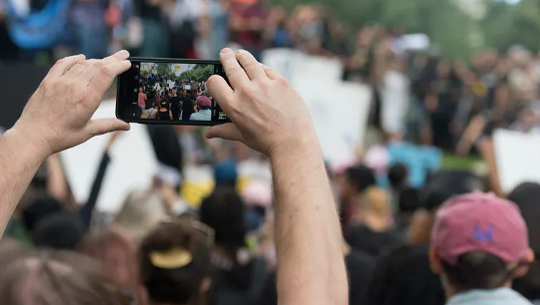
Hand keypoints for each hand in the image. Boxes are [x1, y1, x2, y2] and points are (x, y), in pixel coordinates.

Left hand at [12, 51, 131, 156]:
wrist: (33, 136)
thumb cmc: (60, 136)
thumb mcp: (88, 132)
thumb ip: (109, 125)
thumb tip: (126, 126)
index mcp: (87, 99)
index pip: (107, 74)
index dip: (119, 65)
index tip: (127, 62)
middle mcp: (75, 87)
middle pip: (97, 65)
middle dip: (112, 59)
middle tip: (123, 55)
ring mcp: (60, 82)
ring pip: (82, 64)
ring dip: (96, 60)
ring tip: (105, 61)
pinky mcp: (48, 81)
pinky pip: (62, 64)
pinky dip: (73, 59)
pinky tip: (81, 58)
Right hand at [206, 49, 314, 156]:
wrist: (293, 142)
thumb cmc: (266, 141)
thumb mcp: (241, 136)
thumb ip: (223, 130)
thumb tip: (208, 133)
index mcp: (233, 106)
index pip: (214, 82)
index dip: (213, 80)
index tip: (216, 79)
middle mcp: (246, 92)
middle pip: (231, 66)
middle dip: (226, 57)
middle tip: (225, 53)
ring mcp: (264, 85)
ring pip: (249, 62)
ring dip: (242, 56)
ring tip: (240, 54)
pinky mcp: (281, 82)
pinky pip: (268, 69)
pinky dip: (262, 67)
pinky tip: (260, 67)